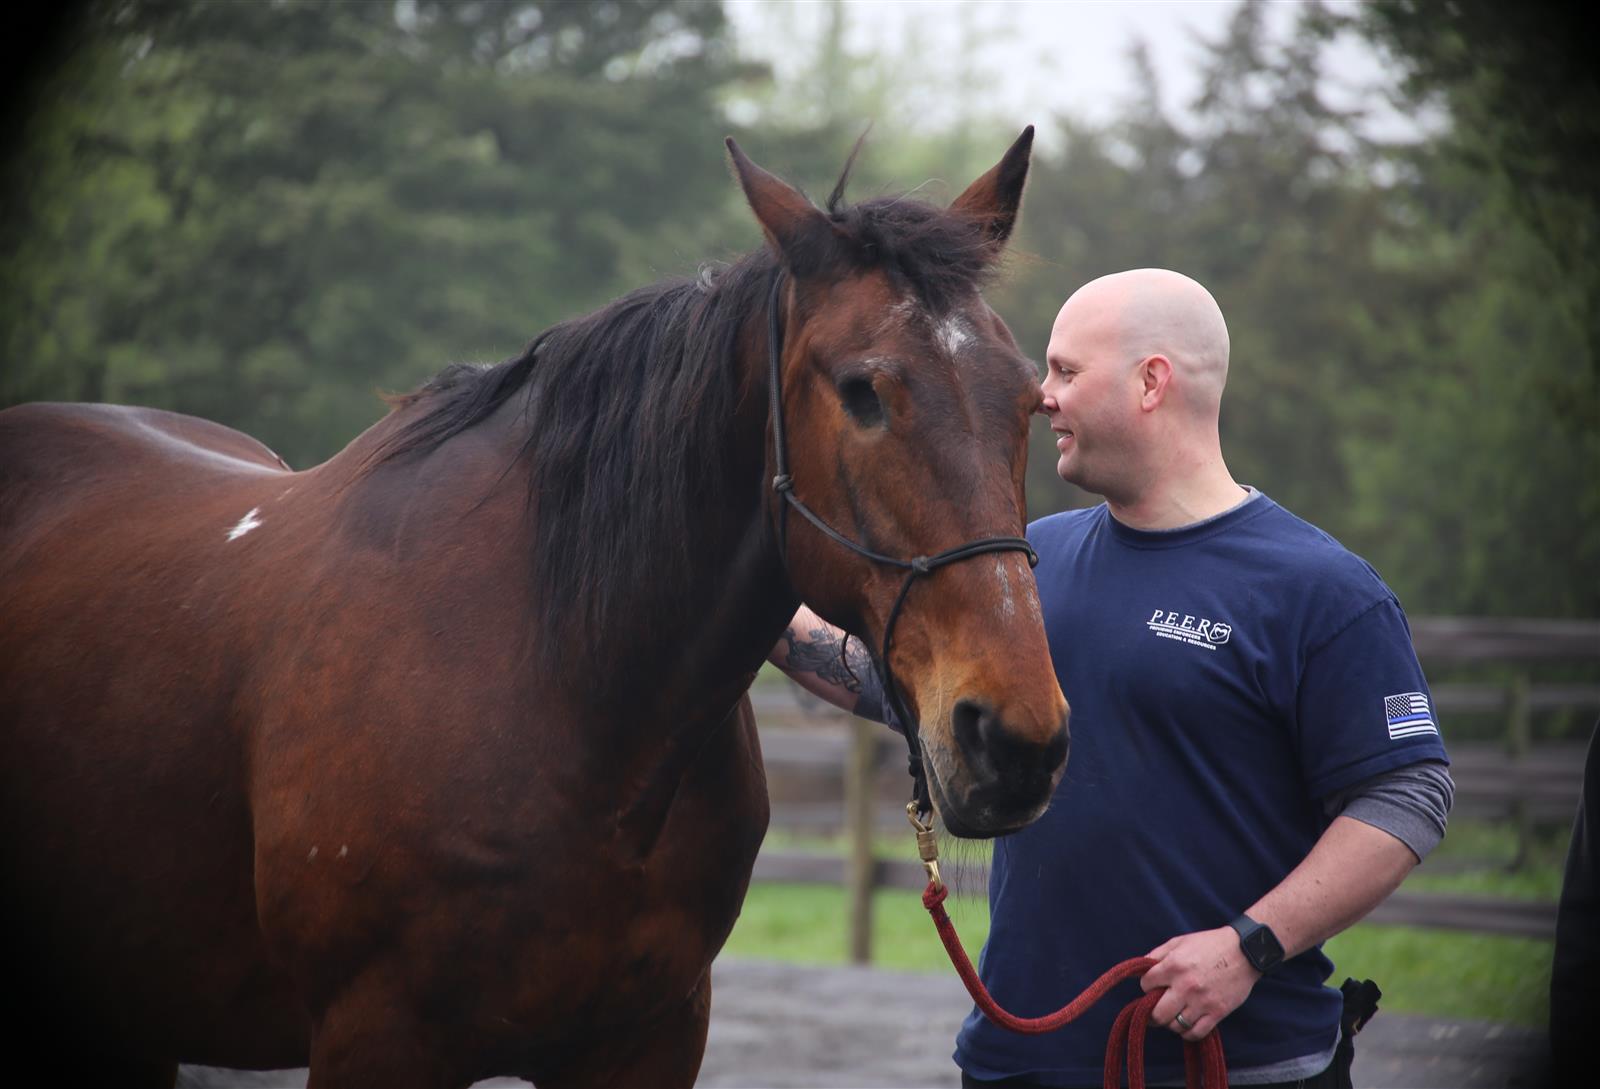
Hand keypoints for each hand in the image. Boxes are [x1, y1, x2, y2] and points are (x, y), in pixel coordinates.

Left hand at [1139, 926, 1259, 1041]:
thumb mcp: (1179, 942)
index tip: (1153, 986)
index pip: (1146, 985)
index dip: (1147, 986)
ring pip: (1175, 1026)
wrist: (1244, 951)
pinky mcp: (1217, 1012)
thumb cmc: (1209, 944)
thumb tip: (1139, 970)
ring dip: (1171, 1022)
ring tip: (1174, 1014)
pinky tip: (1186, 1023)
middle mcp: (1186, 986)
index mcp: (1174, 965)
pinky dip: (1187, 1032)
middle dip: (1153, 1012)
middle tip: (1157, 1009)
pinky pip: (1195, 1033)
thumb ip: (1156, 955)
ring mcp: (1202, 1001)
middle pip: (1157, 1014)